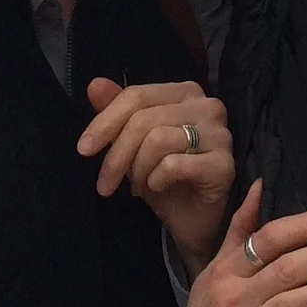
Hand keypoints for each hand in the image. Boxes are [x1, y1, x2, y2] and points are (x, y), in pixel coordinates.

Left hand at [79, 78, 234, 274]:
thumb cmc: (166, 179)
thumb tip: (95, 85)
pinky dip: (155, 179)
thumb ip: (118, 112)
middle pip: (144, 119)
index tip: (83, 150)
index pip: (137, 95)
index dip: (104, 122)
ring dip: (137, 169)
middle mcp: (208, 106)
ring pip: (157, 140)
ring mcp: (220, 134)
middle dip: (116, 154)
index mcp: (185, 92)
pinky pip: (174, 164)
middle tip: (105, 184)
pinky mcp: (224, 164)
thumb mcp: (134, 145)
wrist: (194, 222)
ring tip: (137, 185)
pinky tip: (157, 187)